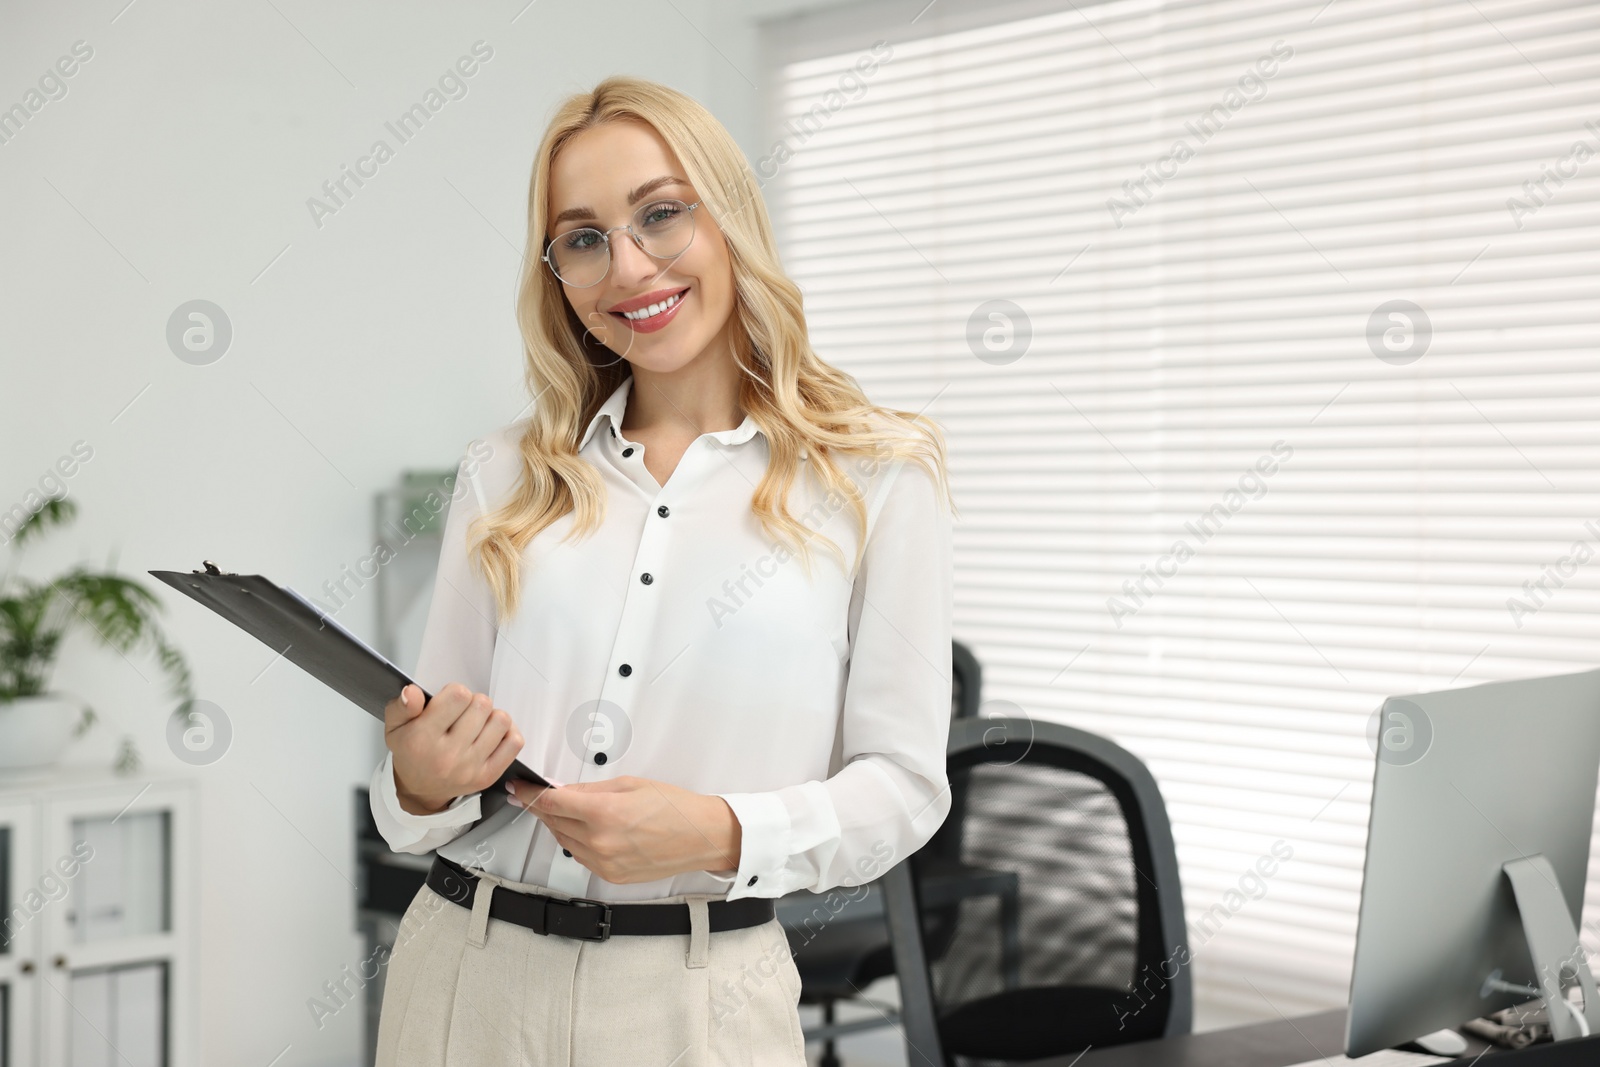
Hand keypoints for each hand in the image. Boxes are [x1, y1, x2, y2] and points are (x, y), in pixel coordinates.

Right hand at [384, 683, 522, 814]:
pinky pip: (514, 743)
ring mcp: (470, 768)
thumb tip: (411, 692)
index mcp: (422, 739)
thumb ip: (402, 706)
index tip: (449, 702)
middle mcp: (448, 755)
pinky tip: (491, 734)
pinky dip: (507, 732)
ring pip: (501, 720)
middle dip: (473, 703)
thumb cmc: (411, 753)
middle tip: (462, 713)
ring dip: (491, 716)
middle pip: (482, 705)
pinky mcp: (488, 776)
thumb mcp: (395, 727)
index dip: (455, 692)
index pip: (458, 696)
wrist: (419, 790)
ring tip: (477, 723)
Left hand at [507, 775, 741, 884]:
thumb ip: (590, 789)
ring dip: (557, 825)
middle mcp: (600, 842)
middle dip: (541, 807)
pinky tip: (583, 829)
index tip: (517, 788)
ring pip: (563, 841)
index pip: (551, 802)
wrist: (701, 837)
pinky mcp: (609, 876)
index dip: (528, 793)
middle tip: (532, 795)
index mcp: (604, 813)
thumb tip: (562, 790)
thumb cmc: (674, 807)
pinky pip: (580, 857)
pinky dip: (575, 842)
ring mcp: (603, 863)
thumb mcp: (629, 784)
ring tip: (563, 810)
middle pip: (553, 822)